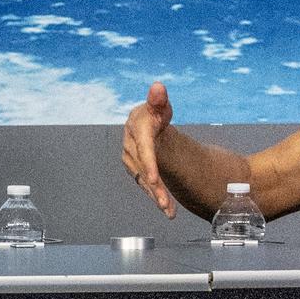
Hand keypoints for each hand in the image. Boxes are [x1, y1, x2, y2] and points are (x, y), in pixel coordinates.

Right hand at [121, 81, 176, 217]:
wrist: (146, 124)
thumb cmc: (156, 113)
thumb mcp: (160, 106)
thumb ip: (159, 99)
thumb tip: (158, 87)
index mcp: (137, 129)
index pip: (143, 149)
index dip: (148, 164)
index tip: (154, 179)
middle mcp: (130, 146)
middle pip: (143, 170)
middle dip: (155, 188)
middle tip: (166, 204)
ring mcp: (130, 159)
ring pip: (143, 181)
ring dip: (155, 197)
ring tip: (169, 211)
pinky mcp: (133, 169)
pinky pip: (144, 184)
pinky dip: (155, 196)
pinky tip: (166, 208)